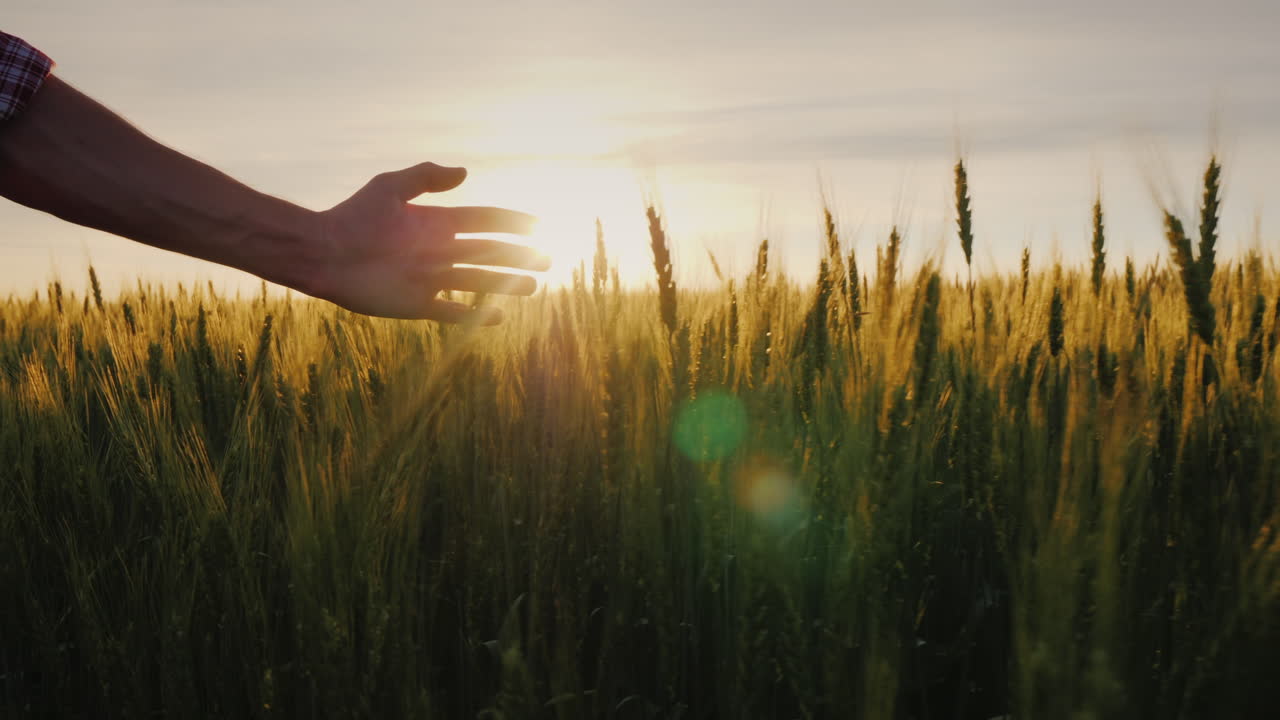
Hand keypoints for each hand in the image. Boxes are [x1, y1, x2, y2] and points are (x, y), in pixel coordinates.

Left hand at [311, 162, 547, 322]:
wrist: (325, 254)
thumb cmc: (353, 217)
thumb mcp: (389, 187)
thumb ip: (425, 177)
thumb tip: (465, 174)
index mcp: (437, 222)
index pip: (485, 220)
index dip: (512, 222)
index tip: (537, 224)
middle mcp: (439, 250)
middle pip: (490, 253)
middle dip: (519, 256)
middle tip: (547, 259)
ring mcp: (431, 278)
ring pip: (479, 282)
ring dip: (507, 284)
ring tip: (534, 286)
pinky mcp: (418, 304)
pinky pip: (453, 311)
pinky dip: (474, 316)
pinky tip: (498, 317)